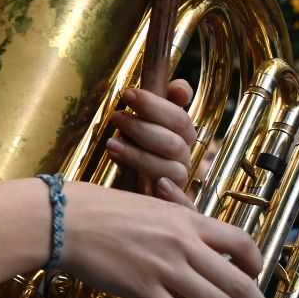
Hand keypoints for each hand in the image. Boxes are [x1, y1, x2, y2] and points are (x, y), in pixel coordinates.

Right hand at [63, 180, 272, 297]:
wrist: (64, 218)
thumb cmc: (98, 210)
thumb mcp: (148, 206)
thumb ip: (174, 225)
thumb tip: (190, 244)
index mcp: (187, 219)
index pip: (241, 241)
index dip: (257, 264)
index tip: (257, 279)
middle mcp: (184, 244)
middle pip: (239, 283)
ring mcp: (166, 269)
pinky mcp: (144, 292)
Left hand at [106, 80, 197, 203]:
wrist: (121, 200)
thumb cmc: (131, 157)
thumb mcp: (138, 129)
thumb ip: (157, 106)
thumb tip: (180, 87)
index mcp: (180, 138)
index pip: (179, 118)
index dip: (155, 105)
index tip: (128, 94)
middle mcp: (182, 160)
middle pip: (175, 142)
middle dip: (143, 128)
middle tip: (116, 117)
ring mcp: (178, 185)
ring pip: (172, 170)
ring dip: (142, 156)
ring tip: (113, 145)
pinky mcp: (173, 210)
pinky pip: (185, 205)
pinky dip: (174, 194)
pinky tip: (159, 185)